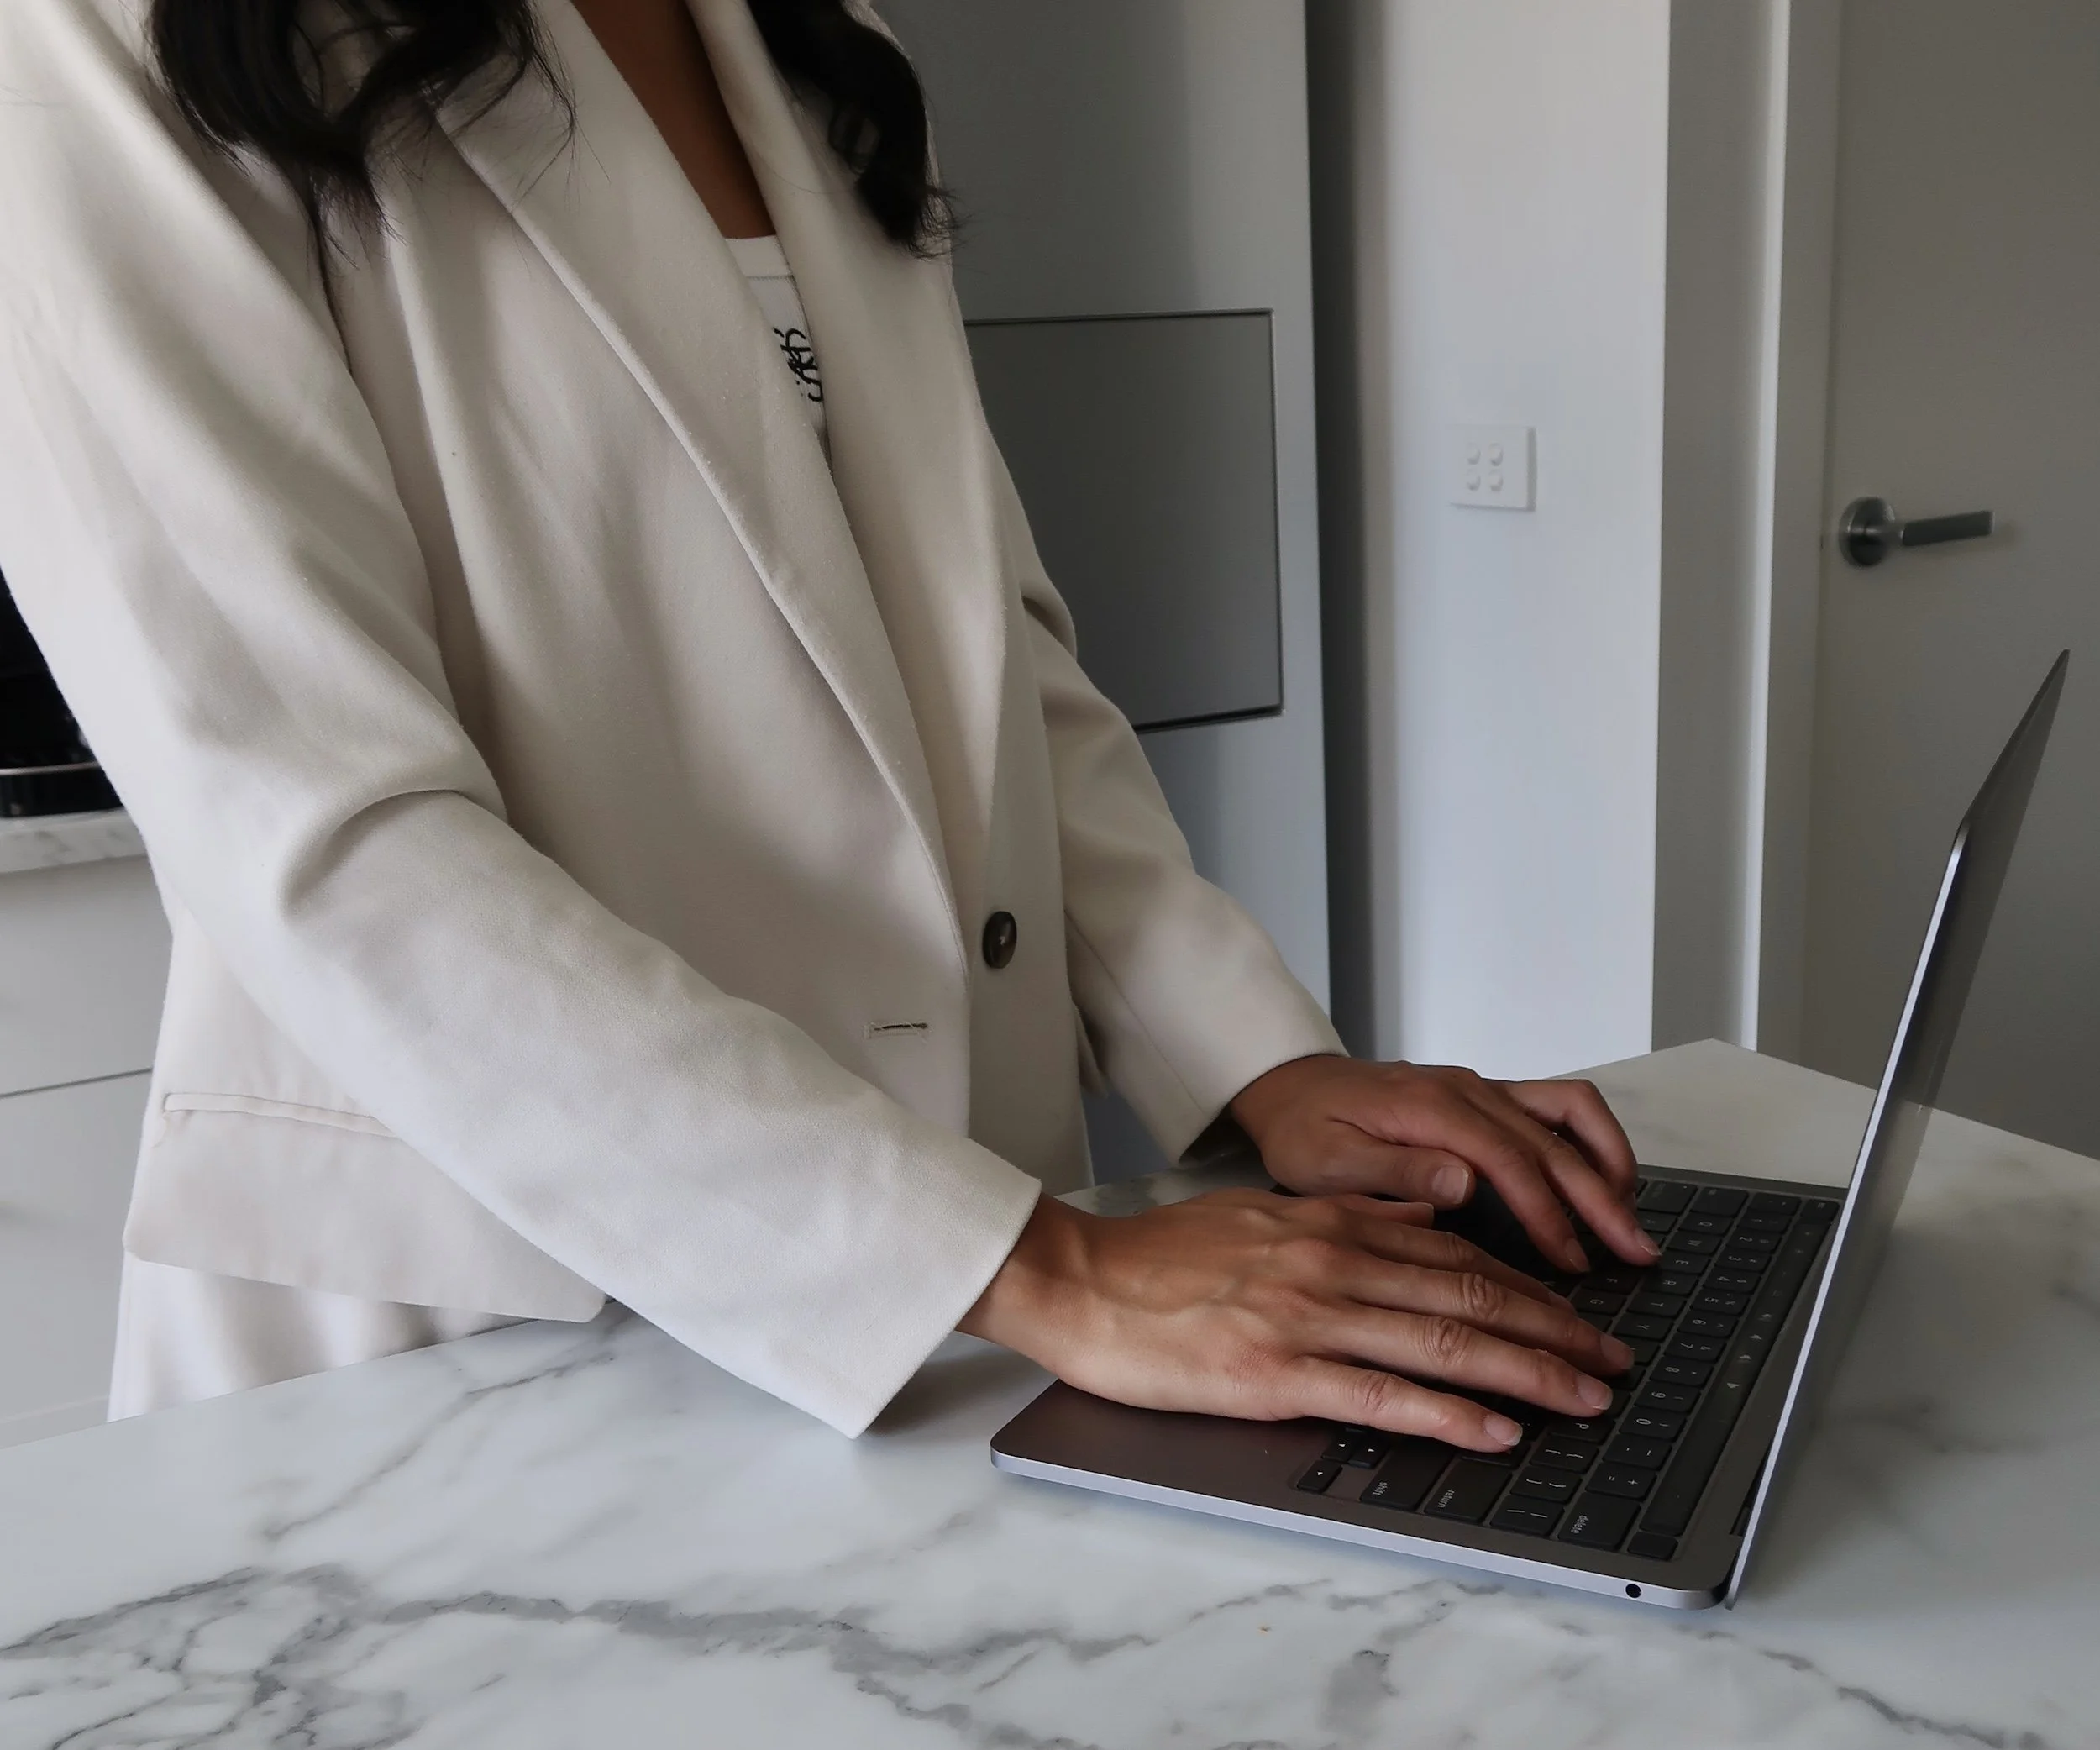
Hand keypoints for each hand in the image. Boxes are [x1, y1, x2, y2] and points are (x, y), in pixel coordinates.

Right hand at [961, 1189, 1632, 1450]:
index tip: (1580, 1316)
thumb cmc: (1163, 1257)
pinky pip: (1381, 1396)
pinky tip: (1495, 1431)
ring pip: (1442, 1343)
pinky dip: (1448, 1414)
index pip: (1457, 1257)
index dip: (1531, 1288)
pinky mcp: (1276, 1374)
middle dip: (1555, 1332)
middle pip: (1470, 1298)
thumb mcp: (1266, 1212)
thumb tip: (1424, 1216)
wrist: (1081, 1280)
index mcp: (1332, 1228)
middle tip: (1613, 1363)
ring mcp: (1307, 1319)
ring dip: (1528, 1372)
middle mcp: (1332, 1264)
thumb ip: (1348, 1215)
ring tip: (1585, 1398)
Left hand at [1229, 1056, 1656, 1273]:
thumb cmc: (1303, 1129)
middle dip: (1602, 1198)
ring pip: (1570, 1112)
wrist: (1289, 1085)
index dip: (1549, 1214)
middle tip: (1638, 1252)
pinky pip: (1557, 1104)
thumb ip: (1393, 1171)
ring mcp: (1481, 1088)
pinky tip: (1601, 1179)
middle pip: (1555, 1141)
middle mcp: (1467, 1090)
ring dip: (1609, 1160)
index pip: (1511, 1162)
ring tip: (1631, 1215)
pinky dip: (1589, 1139)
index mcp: (1430, 1109)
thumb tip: (1464, 1184)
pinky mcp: (1486, 1095)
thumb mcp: (1326, 1160)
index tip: (1573, 1263)